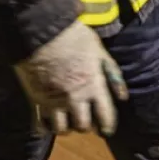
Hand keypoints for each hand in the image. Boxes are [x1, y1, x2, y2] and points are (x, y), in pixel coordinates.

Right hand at [12, 21, 127, 136]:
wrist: (41, 29)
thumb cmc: (73, 36)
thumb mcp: (98, 50)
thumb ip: (112, 74)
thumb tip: (123, 97)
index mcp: (93, 86)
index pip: (105, 117)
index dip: (107, 126)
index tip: (105, 130)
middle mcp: (75, 98)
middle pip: (82, 127)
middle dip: (85, 125)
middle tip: (83, 119)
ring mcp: (54, 101)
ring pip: (61, 129)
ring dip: (65, 127)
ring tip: (64, 120)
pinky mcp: (35, 101)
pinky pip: (39, 126)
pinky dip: (44, 128)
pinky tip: (46, 122)